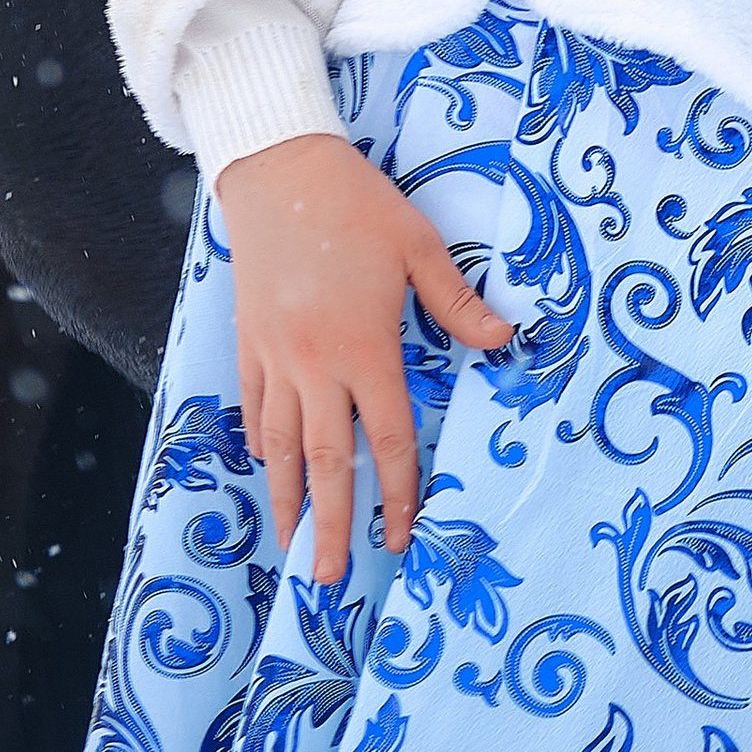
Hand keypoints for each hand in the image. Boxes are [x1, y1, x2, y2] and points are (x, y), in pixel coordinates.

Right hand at [216, 135, 511, 582]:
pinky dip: (260, 440)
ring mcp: (275, 355)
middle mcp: (315, 363)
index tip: (400, 535)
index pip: (386, 437)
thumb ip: (457, 303)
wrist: (278, 171)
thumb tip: (503, 340)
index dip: (396, 492)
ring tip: (289, 543)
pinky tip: (266, 464)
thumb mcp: (419, 247)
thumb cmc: (356, 206)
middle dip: (330, 523)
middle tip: (328, 579)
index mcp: (363, 347)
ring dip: (286, 498)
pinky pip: (253, 404)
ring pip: (279, 443)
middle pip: (324, 460)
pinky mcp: (248, 340)